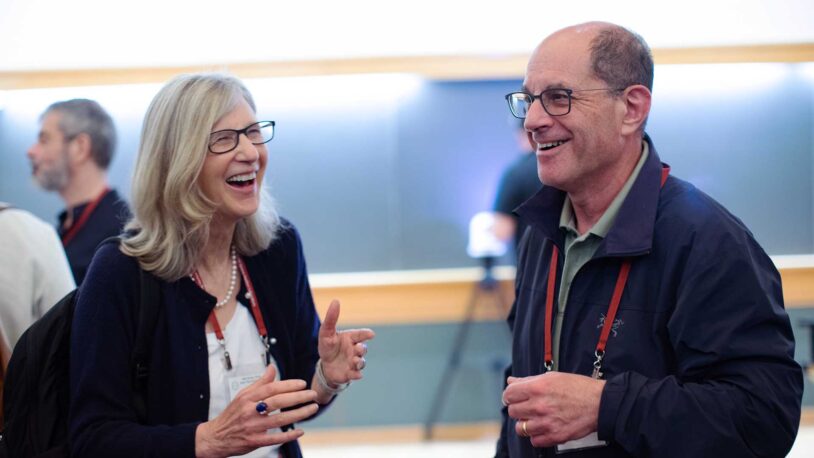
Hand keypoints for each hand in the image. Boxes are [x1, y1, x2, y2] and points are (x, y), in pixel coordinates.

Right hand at [195, 365, 317, 457]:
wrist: (215, 437)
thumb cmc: (231, 415)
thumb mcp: (242, 395)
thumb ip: (260, 382)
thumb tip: (272, 368)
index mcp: (247, 398)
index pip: (271, 388)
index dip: (288, 385)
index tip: (302, 384)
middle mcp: (250, 411)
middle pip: (278, 402)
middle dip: (298, 397)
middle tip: (312, 394)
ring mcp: (252, 427)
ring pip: (279, 419)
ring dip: (299, 414)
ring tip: (312, 408)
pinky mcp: (254, 441)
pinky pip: (275, 438)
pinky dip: (289, 435)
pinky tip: (300, 431)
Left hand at [317, 300, 374, 390]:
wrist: (325, 366)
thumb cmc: (327, 346)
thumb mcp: (326, 332)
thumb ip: (331, 318)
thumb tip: (336, 300)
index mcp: (351, 338)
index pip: (361, 334)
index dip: (366, 334)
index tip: (371, 334)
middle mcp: (355, 350)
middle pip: (363, 349)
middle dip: (362, 349)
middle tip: (357, 349)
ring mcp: (354, 362)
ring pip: (361, 362)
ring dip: (360, 362)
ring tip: (355, 362)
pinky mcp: (350, 373)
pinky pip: (356, 374)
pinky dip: (357, 375)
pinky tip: (356, 375)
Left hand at [502, 372, 604, 447]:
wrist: (600, 403)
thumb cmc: (578, 388)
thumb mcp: (552, 377)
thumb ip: (529, 380)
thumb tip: (512, 381)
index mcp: (537, 388)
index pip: (508, 394)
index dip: (509, 395)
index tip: (513, 397)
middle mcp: (539, 405)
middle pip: (513, 411)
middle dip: (518, 409)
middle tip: (526, 407)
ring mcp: (546, 422)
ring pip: (520, 428)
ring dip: (525, 424)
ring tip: (534, 419)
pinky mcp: (555, 436)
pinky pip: (534, 441)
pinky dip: (537, 436)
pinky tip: (543, 428)